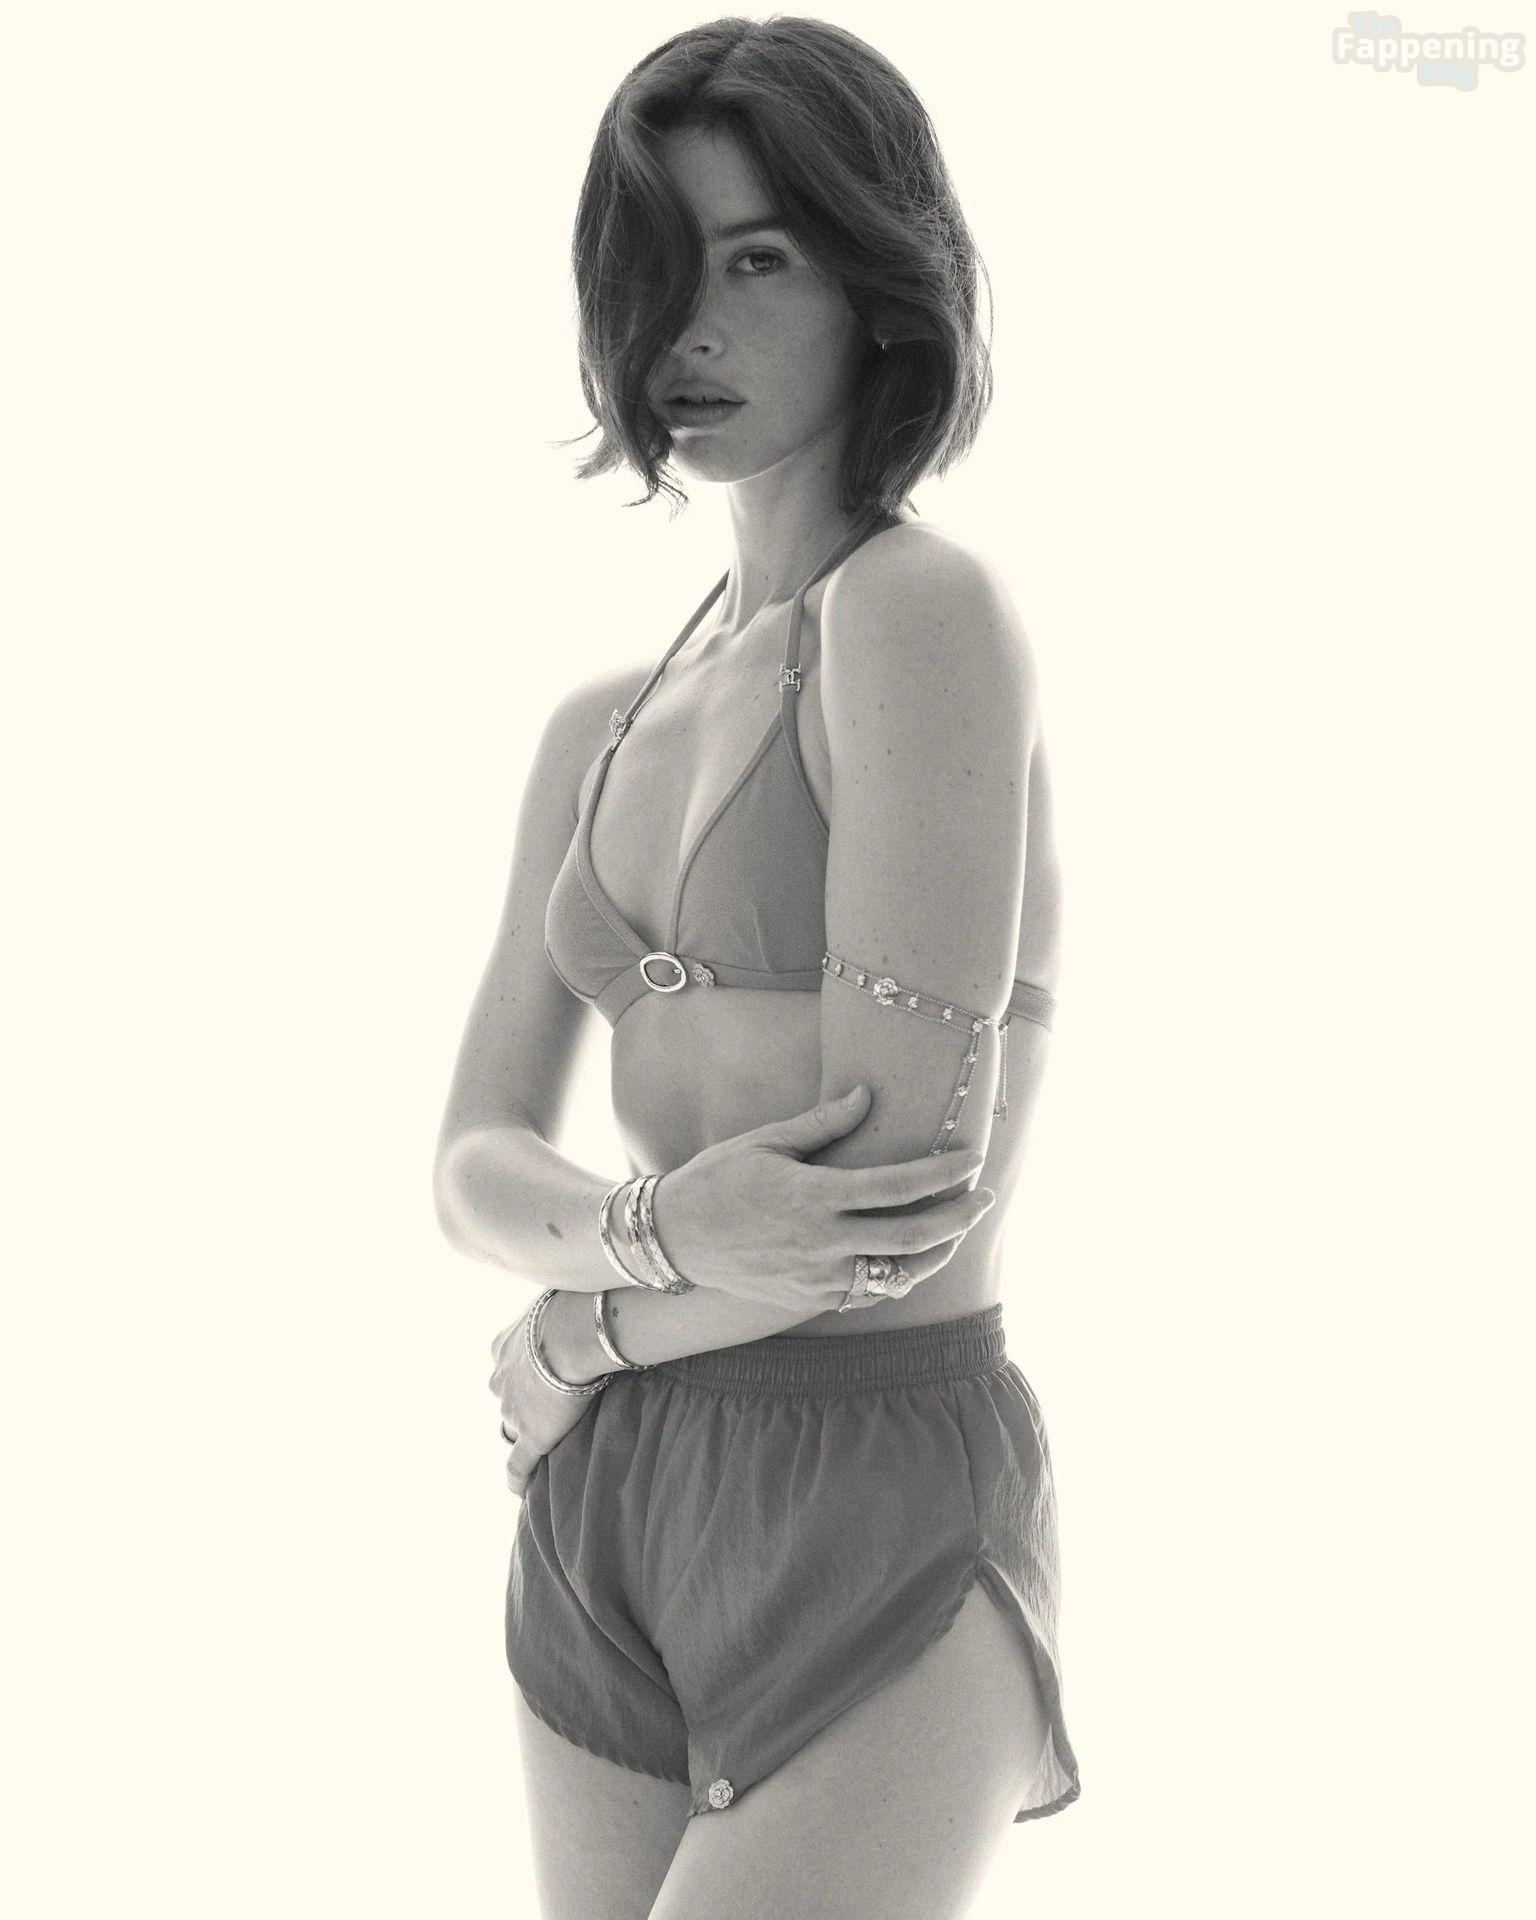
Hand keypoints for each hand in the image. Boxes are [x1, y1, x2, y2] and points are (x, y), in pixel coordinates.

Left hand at [488, 1306, 601, 1498]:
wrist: (574, 1332)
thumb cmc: (573, 1308)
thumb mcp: (560, 1302)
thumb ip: (562, 1313)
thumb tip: (590, 1305)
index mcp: (504, 1347)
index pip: (507, 1369)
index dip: (521, 1377)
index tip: (536, 1380)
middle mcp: (500, 1380)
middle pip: (506, 1400)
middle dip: (520, 1405)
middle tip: (545, 1408)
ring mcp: (513, 1410)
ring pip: (512, 1428)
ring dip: (523, 1433)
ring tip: (541, 1442)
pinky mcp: (530, 1436)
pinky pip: (517, 1466)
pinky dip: (517, 1479)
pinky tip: (520, 1488)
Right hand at [650, 1085, 995, 1317]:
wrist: (674, 1239)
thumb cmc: (718, 1179)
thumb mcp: (766, 1141)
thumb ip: (823, 1123)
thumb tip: (868, 1094)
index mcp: (814, 1196)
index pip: (899, 1186)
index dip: (944, 1174)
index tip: (971, 1158)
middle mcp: (822, 1243)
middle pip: (912, 1238)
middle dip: (959, 1218)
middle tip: (984, 1197)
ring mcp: (817, 1278)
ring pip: (898, 1277)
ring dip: (936, 1254)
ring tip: (956, 1230)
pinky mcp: (809, 1300)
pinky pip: (868, 1295)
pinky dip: (896, 1278)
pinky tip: (908, 1258)